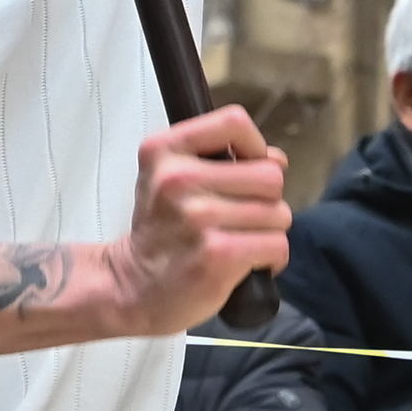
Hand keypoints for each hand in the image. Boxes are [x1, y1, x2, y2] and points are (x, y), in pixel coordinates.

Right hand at [105, 104, 290, 334]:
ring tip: (239, 242)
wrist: (132, 288)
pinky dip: (272, 259)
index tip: (244, 170)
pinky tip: (248, 264)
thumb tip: (277, 160)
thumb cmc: (162, 231)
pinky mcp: (219, 253)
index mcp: (164, 150)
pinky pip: (277, 245)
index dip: (254, 148)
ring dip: (268, 233)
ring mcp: (199, 217)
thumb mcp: (172, 179)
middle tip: (239, 219)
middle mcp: (178, 179)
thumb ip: (222, 159)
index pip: (235, 122)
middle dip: (266, 201)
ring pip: (279, 214)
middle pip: (270, 176)